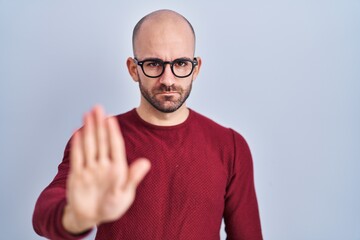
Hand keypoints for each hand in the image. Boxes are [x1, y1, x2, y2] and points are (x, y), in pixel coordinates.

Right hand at [62, 105, 150, 233]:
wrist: (91, 217)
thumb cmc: (111, 206)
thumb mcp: (125, 194)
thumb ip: (133, 178)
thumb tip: (146, 162)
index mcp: (117, 168)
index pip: (115, 146)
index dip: (113, 131)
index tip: (111, 118)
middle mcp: (103, 164)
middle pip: (101, 141)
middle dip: (99, 124)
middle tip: (97, 107)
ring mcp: (90, 168)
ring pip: (89, 145)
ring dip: (87, 130)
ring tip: (87, 115)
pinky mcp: (78, 175)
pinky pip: (78, 158)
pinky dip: (77, 146)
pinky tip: (77, 132)